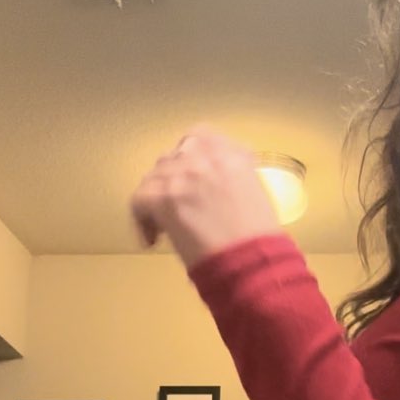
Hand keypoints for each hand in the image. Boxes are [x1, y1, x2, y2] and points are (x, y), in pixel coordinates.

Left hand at [131, 126, 280, 270]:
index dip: (193, 156)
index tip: (197, 176)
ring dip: (158, 197)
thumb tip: (215, 186)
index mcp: (230, 155)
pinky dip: (142, 220)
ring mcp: (181, 175)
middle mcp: (203, 157)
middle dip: (174, 180)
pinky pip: (139, 199)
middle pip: (173, 157)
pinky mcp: (163, 198)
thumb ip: (232, 178)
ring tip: (166, 224)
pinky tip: (153, 239)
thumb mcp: (254, 194)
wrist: (250, 263)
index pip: (200, 136)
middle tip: (180, 205)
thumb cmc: (260, 240)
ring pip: (154, 177)